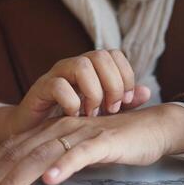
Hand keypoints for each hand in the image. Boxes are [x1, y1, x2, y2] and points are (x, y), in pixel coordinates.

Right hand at [0, 50, 150, 148]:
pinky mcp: (41, 87)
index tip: (126, 100)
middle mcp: (74, 65)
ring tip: (93, 113)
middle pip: (101, 55)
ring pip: (81, 65)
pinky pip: (59, 85)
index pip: (115, 54)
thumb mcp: (103, 111)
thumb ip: (123, 102)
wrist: (38, 130)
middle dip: (112, 84)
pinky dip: (72, 102)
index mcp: (91, 68)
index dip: (126, 75)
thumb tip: (146, 91)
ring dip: (93, 92)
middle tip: (112, 109)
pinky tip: (75, 116)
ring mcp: (57, 74)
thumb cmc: (72, 119)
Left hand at [0, 104, 183, 184]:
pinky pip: (82, 154)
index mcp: (57, 128)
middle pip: (25, 150)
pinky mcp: (105, 141)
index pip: (18, 144)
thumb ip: (59, 153)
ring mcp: (85, 133)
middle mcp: (65, 128)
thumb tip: (39, 170)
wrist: (151, 126)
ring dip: (22, 174)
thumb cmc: (115, 138)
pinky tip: (51, 179)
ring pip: (47, 153)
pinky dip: (65, 165)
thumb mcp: (80, 145)